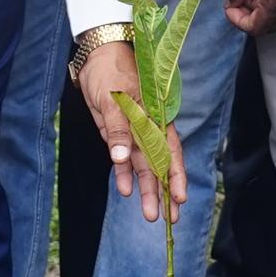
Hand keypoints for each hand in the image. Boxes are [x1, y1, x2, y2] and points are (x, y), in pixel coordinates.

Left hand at [71, 39, 185, 221]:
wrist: (95, 56)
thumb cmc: (111, 71)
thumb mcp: (114, 99)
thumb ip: (118, 129)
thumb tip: (122, 158)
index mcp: (155, 118)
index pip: (169, 151)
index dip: (175, 175)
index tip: (180, 197)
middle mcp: (148, 129)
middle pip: (159, 165)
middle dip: (164, 192)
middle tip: (169, 219)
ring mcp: (132, 133)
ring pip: (142, 166)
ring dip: (146, 190)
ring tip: (150, 215)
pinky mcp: (116, 135)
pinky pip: (121, 159)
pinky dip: (123, 175)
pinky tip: (125, 191)